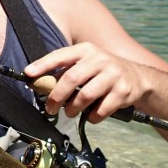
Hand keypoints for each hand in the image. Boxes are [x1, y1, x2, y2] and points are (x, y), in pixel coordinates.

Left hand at [25, 42, 146, 121]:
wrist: (139, 78)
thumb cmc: (103, 72)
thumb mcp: (87, 64)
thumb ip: (66, 71)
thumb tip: (39, 84)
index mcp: (86, 50)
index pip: (61, 56)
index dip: (43, 64)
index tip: (29, 73)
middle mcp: (100, 59)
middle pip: (71, 78)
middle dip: (57, 96)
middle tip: (50, 108)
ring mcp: (113, 74)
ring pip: (85, 95)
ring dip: (73, 108)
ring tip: (70, 112)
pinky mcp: (124, 91)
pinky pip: (101, 109)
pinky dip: (92, 117)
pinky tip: (91, 116)